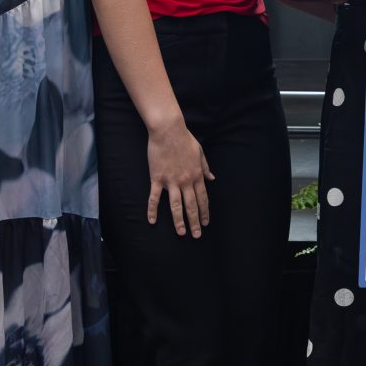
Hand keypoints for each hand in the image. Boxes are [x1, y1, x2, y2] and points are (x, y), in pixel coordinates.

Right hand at [146, 115, 216, 237]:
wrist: (168, 131)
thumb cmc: (185, 139)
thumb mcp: (200, 153)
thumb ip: (206, 167)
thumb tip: (212, 179)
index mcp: (197, 175)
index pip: (203, 198)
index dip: (205, 212)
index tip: (206, 223)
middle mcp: (186, 181)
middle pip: (192, 206)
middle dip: (195, 222)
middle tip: (197, 235)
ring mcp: (171, 181)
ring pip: (176, 206)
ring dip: (179, 221)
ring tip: (182, 233)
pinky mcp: (157, 178)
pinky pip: (155, 198)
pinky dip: (153, 210)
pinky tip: (152, 221)